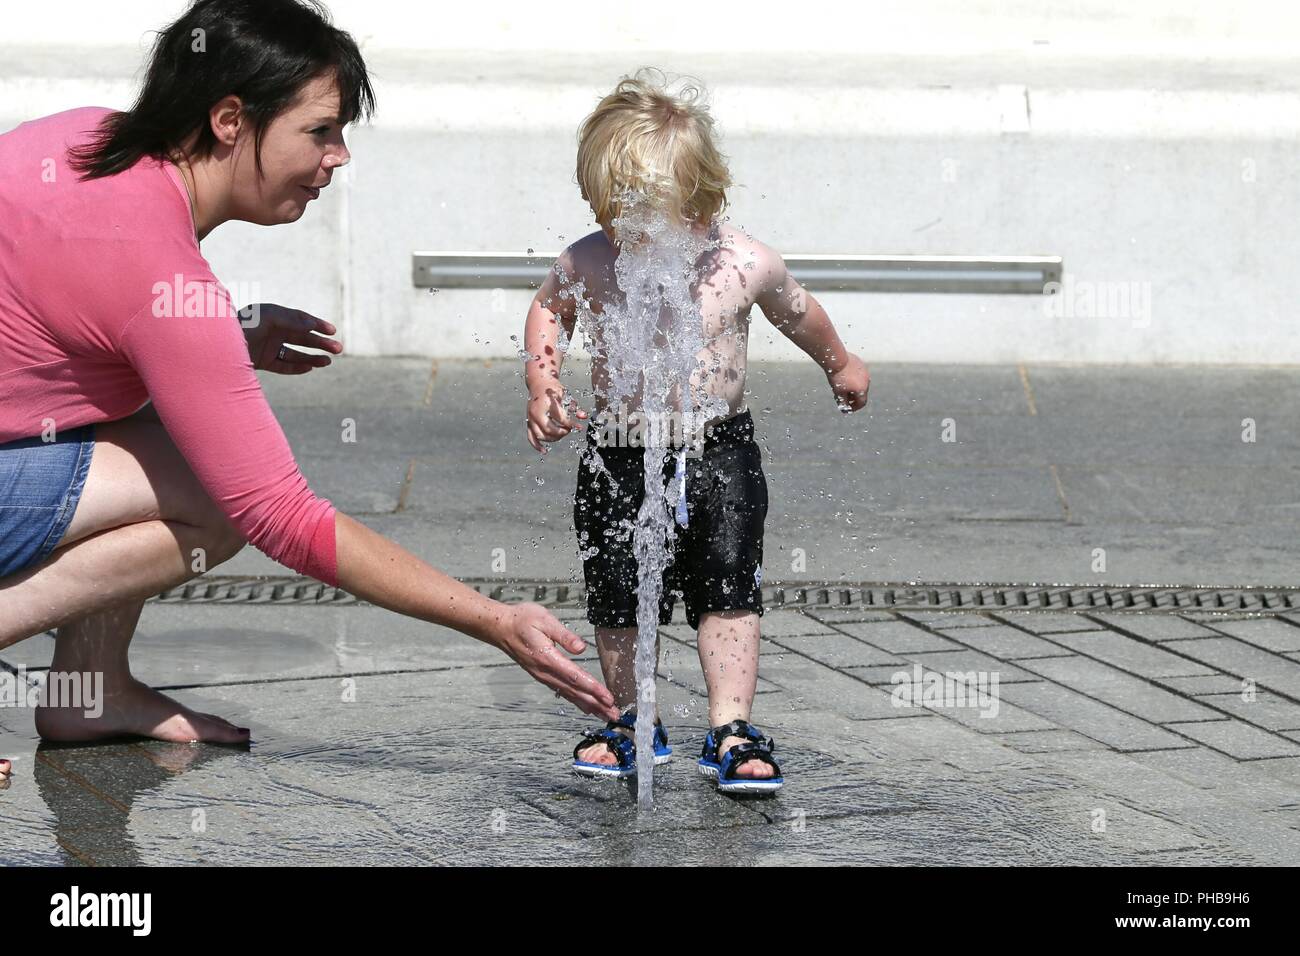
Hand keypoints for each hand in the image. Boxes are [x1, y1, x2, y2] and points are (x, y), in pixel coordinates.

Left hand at [240, 303, 342, 373]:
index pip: (300, 319)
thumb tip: (312, 325)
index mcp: (272, 315)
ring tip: (327, 362)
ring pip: (295, 353)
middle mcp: (271, 330)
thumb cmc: (242, 327)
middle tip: (339, 349)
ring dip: (312, 357)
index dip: (317, 324)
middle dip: (320, 343)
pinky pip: (283, 365)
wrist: (216, 348)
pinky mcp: (262, 361)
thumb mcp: (268, 318)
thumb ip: (291, 319)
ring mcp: (266, 346)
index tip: (332, 331)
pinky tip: (310, 368)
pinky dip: (297, 367)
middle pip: (301, 337)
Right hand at [494, 603, 618, 719]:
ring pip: (569, 694)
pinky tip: (586, 707)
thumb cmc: (522, 620)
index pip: (575, 677)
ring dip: (589, 706)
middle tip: (614, 715)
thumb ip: (564, 635)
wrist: (500, 628)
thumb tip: (581, 648)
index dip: (593, 689)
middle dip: (596, 704)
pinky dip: (577, 701)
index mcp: (548, 658)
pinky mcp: (542, 676)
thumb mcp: (544, 619)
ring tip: (605, 715)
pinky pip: (562, 691)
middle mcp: (545, 672)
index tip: (608, 698)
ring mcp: (543, 676)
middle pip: (575, 691)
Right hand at [526, 386, 587, 452]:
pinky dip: (536, 445)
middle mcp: (536, 412)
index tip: (579, 427)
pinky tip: (544, 451)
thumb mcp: (565, 395)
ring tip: (561, 434)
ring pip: (541, 435)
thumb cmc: (553, 388)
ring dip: (553, 438)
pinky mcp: (528, 422)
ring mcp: (530, 418)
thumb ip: (574, 407)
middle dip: (562, 432)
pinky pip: (530, 437)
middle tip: (569, 429)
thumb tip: (584, 417)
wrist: (539, 383)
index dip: (571, 424)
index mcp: (546, 404)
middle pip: (550, 430)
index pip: (560, 418)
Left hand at [827, 354, 869, 411]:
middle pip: (861, 393)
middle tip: (842, 398)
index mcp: (862, 389)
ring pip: (860, 383)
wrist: (836, 358)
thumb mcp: (838, 392)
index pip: (862, 403)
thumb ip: (843, 402)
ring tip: (842, 387)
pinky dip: (853, 379)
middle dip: (852, 398)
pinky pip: (859, 375)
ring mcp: (865, 372)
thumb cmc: (836, 376)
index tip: (847, 408)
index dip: (854, 408)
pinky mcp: (861, 364)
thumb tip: (845, 409)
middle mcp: (866, 381)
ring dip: (853, 388)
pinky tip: (844, 377)